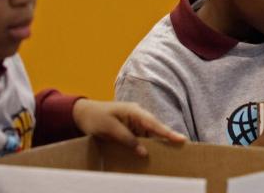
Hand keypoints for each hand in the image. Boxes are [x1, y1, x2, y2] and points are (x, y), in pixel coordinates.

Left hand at [71, 99, 185, 156]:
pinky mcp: (130, 128)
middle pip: (156, 128)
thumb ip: (127, 139)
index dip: (168, 132)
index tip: (181, 139)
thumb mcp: (110, 129)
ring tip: (169, 152)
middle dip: (167, 137)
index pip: (154, 123)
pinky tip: (150, 153)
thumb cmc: (96, 118)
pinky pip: (141, 137)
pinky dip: (146, 144)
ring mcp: (134, 121)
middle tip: (182, 145)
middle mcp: (138, 115)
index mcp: (135, 111)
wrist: (82, 113)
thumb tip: (143, 151)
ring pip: (149, 134)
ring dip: (156, 142)